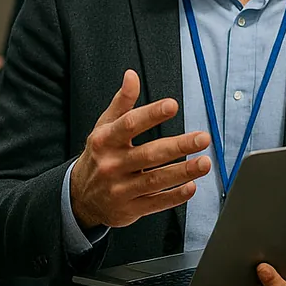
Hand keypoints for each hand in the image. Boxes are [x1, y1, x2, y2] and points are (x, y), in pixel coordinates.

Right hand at [70, 70, 211, 229]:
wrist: (80, 198)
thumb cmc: (98, 156)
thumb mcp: (104, 127)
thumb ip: (121, 102)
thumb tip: (131, 76)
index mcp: (105, 141)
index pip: (129, 125)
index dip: (151, 114)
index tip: (172, 105)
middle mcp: (112, 165)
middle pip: (149, 154)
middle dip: (178, 146)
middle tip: (203, 138)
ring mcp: (120, 189)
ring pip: (155, 180)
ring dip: (183, 172)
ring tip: (204, 163)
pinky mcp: (130, 209)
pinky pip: (155, 203)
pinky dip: (174, 196)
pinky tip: (191, 187)